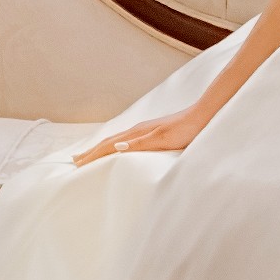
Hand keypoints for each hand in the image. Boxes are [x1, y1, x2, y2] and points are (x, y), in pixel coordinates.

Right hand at [72, 106, 210, 165]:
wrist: (204, 116)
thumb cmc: (185, 129)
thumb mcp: (163, 139)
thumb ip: (140, 143)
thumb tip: (116, 147)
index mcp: (137, 133)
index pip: (109, 146)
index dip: (93, 155)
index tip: (77, 164)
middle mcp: (138, 130)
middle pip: (109, 141)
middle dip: (92, 151)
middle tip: (75, 160)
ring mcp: (145, 130)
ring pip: (117, 140)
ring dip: (101, 148)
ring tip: (90, 153)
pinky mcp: (153, 132)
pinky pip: (126, 141)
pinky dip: (115, 146)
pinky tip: (119, 148)